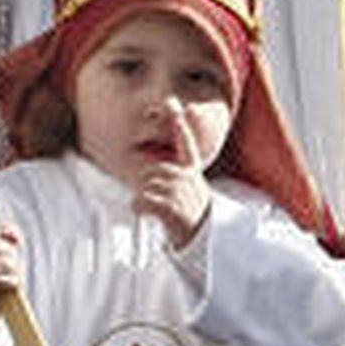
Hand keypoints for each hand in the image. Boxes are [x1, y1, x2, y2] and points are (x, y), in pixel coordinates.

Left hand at [133, 117, 211, 248]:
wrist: (205, 244)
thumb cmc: (191, 219)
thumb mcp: (189, 192)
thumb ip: (175, 178)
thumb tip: (150, 176)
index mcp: (193, 172)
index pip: (186, 143)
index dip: (179, 122)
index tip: (173, 102)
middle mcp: (188, 179)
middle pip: (152, 171)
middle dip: (147, 186)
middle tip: (159, 204)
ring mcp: (181, 193)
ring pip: (145, 186)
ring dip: (144, 200)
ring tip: (159, 212)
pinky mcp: (172, 208)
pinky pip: (142, 200)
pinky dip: (139, 208)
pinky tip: (147, 215)